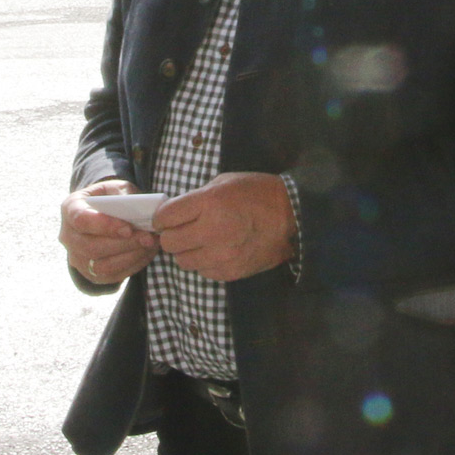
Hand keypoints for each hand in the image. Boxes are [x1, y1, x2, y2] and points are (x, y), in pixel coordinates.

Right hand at [59, 179, 159, 284]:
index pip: (81, 220)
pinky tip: (145, 254)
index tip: (128, 228)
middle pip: (91, 247)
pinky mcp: (89, 273)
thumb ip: (122, 195)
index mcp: (70, 209)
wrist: (101, 217)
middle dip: (123, 244)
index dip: (104, 225)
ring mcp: (76, 257)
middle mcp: (68, 235)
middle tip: (148, 238)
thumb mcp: (114, 188)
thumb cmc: (109, 200)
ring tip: (150, 246)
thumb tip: (136, 208)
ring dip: (130, 257)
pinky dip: (131, 266)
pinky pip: (110, 276)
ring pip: (101, 266)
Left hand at [154, 172, 296, 281]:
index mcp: (208, 203)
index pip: (164, 217)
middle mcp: (212, 231)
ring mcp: (222, 254)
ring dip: (187, 251)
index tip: (167, 218)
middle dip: (171, 235)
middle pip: (169, 242)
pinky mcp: (232, 271)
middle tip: (182, 230)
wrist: (292, 215)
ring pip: (182, 261)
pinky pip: (203, 272)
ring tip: (200, 242)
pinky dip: (204, 263)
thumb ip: (195, 198)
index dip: (161, 218)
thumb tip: (173, 213)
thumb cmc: (255, 193)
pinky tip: (215, 251)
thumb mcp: (222, 182)